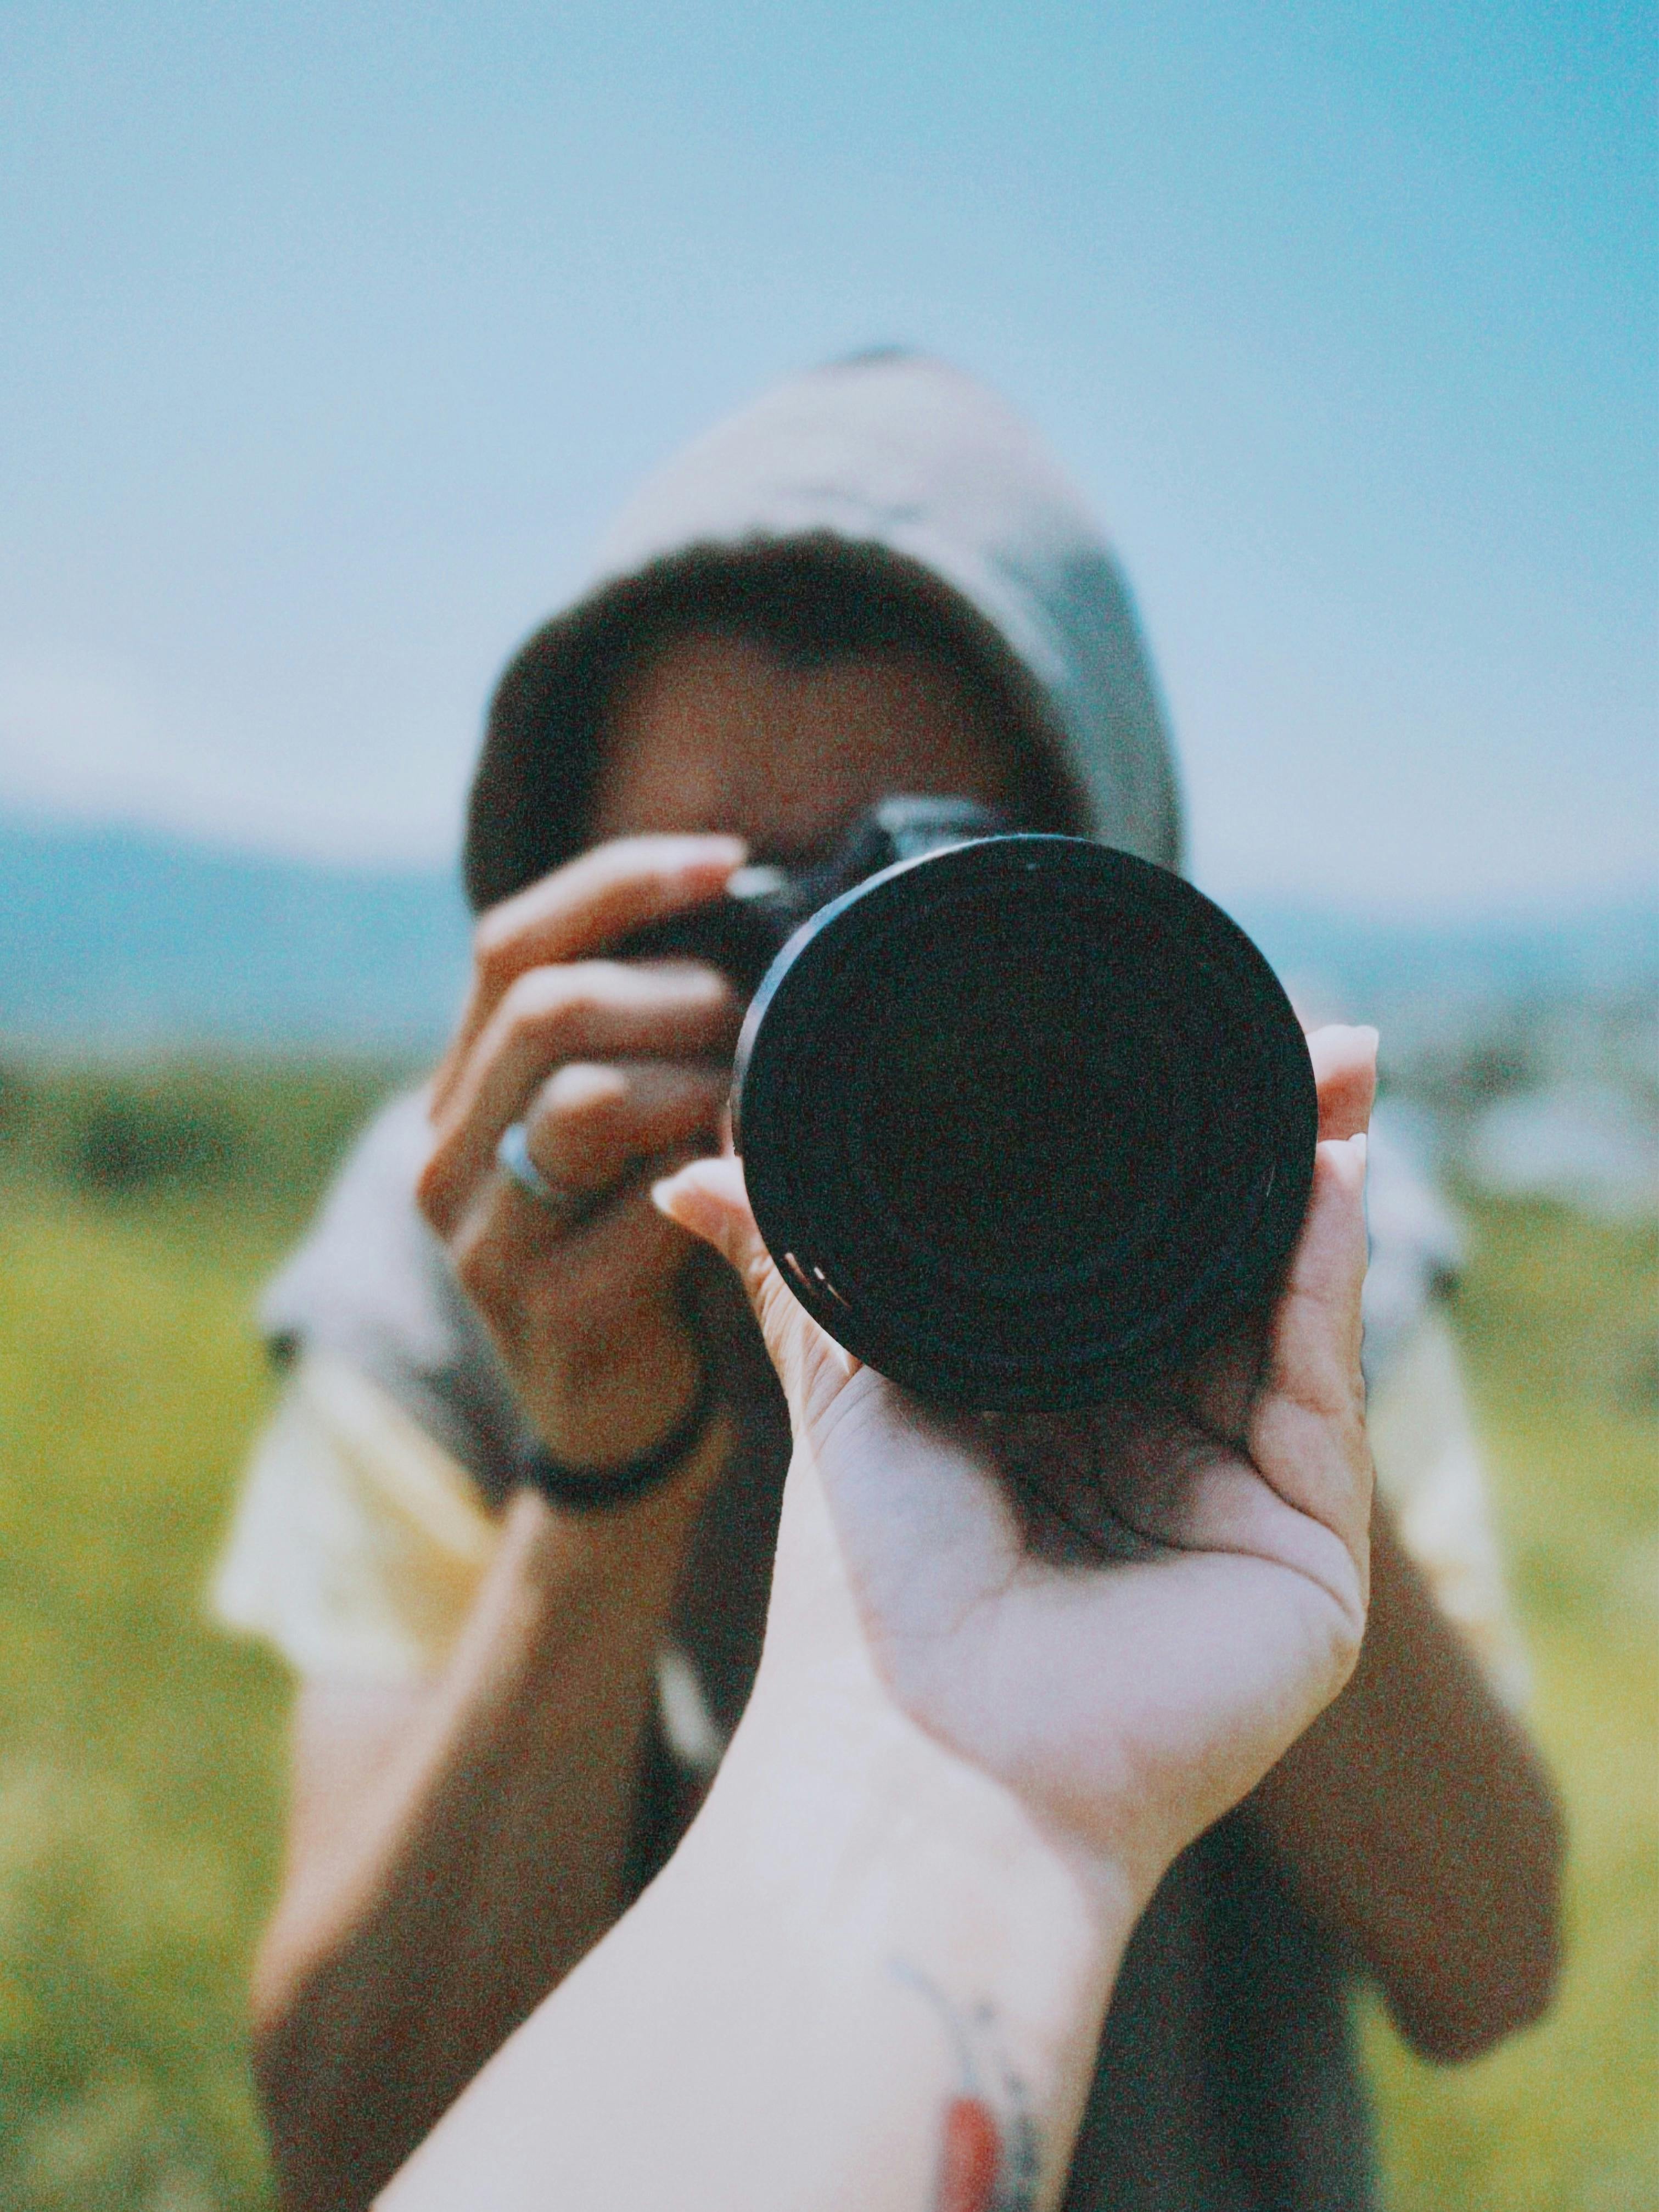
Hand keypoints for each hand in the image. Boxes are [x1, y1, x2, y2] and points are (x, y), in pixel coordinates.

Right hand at [417, 835, 746, 1466]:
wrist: (618, 1408)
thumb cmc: (639, 1233)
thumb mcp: (621, 1122)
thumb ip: (640, 1033)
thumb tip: (753, 907)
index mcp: (464, 1083)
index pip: (509, 943)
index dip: (619, 883)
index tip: (729, 860)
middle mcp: (447, 1150)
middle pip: (546, 1009)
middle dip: (678, 990)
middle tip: (761, 1014)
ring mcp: (484, 1237)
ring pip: (584, 1100)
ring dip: (695, 1079)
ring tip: (754, 1095)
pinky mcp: (544, 1312)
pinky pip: (641, 1210)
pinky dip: (714, 1179)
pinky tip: (750, 1179)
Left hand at [652, 1025, 1377, 1908]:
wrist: (921, 1758)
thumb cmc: (867, 1591)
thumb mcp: (842, 1387)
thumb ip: (795, 1266)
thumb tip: (693, 1168)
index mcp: (1056, 1422)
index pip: (1128, 1272)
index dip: (1155, 1170)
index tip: (1176, 1058)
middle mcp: (1154, 1460)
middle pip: (1224, 1283)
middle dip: (1260, 1162)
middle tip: (1288, 1038)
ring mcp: (1238, 1512)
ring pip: (1288, 1321)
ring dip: (1310, 1195)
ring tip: (1324, 1073)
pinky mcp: (1304, 1556)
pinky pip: (1318, 1386)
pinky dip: (1325, 1277)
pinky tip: (1321, 1174)